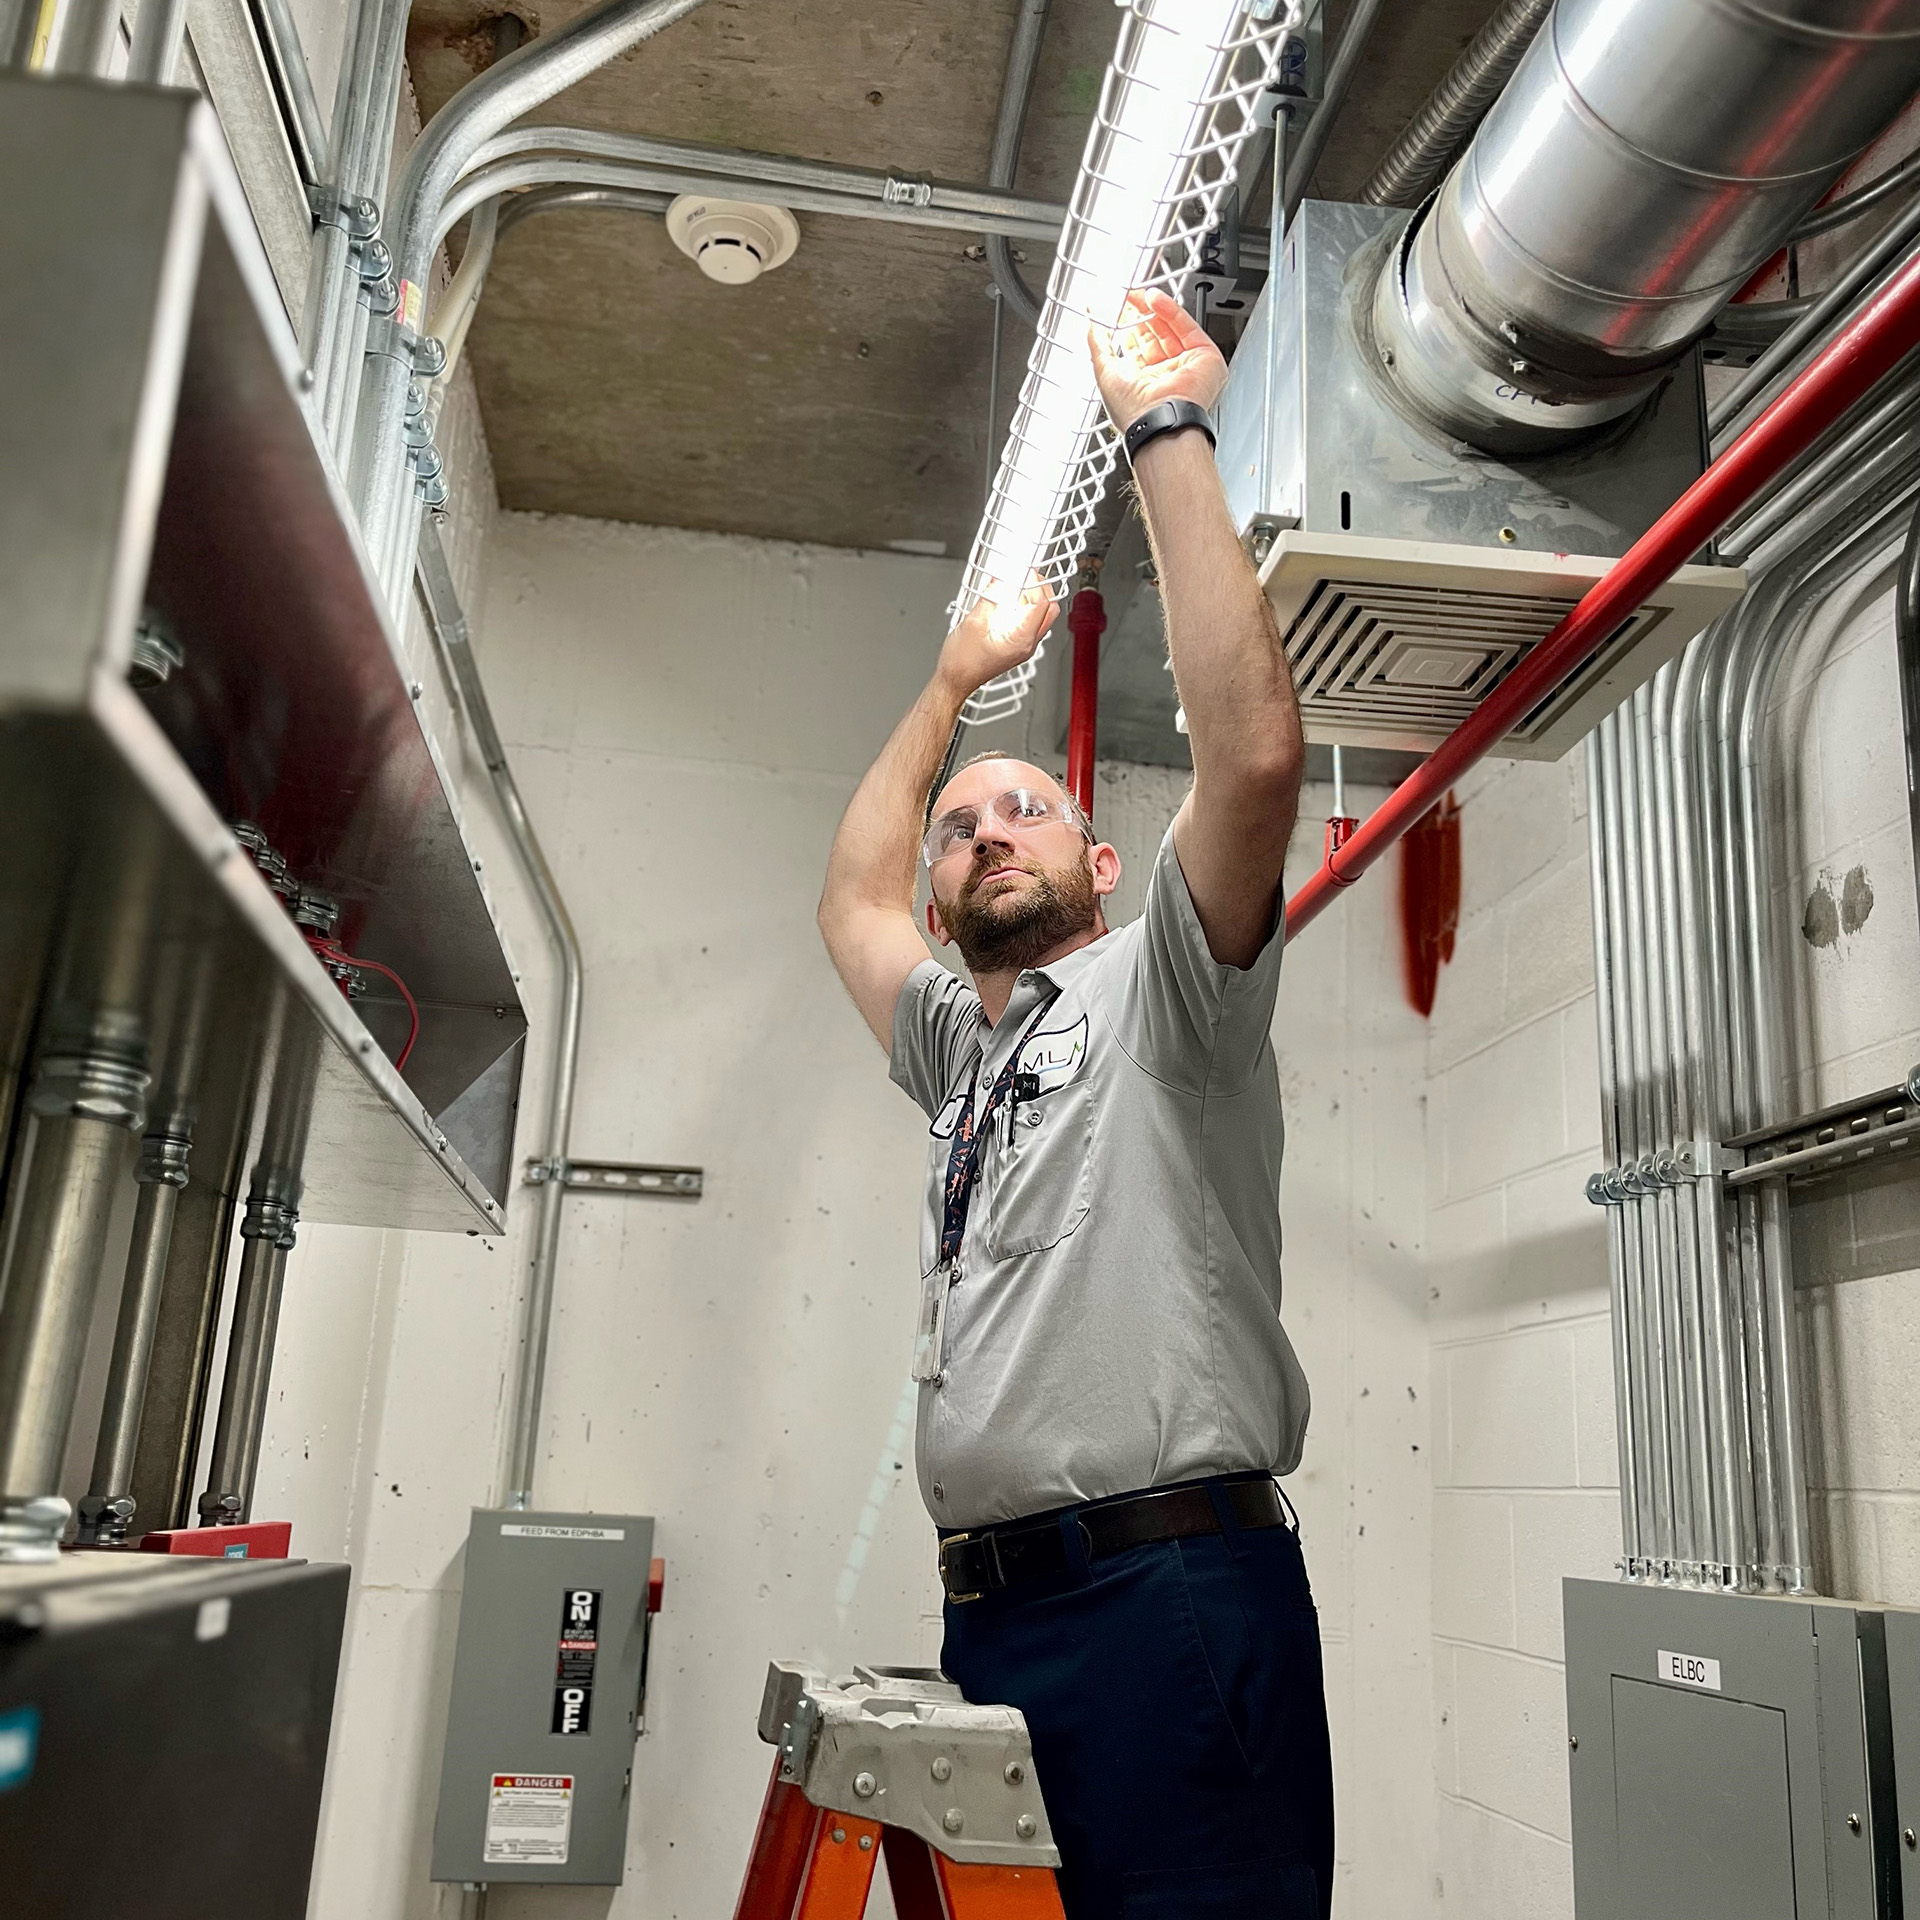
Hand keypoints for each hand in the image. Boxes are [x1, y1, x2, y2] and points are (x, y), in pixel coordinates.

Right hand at [937, 576, 1056, 697]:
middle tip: (1025, 575)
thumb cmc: (962, 662)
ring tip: (1016, 586)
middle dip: (1040, 588)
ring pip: (1042, 616)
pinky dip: (1025, 608)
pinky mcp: (1017, 645)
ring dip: (1033, 597)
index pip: (1041, 603)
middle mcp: (1027, 645)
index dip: (1034, 583)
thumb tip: (999, 580)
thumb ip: (990, 597)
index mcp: (1021, 640)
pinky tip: (1009, 601)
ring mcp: (1024, 646)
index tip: (1023, 572)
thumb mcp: (973, 622)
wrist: (955, 679)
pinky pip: (1030, 622)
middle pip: (1049, 609)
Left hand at [1088, 287, 1227, 434]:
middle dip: (1139, 312)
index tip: (1115, 307)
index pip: (1136, 345)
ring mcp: (1186, 365)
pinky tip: (1153, 299)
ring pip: (1170, 326)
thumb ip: (1097, 342)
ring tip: (1137, 294)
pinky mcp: (1205, 356)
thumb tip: (1092, 321)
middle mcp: (1166, 374)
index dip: (1125, 324)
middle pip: (1154, 333)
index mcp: (1144, 382)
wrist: (1159, 420)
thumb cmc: (1133, 411)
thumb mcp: (1104, 370)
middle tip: (1126, 295)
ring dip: (1152, 308)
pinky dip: (1170, 309)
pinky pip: (1186, 326)